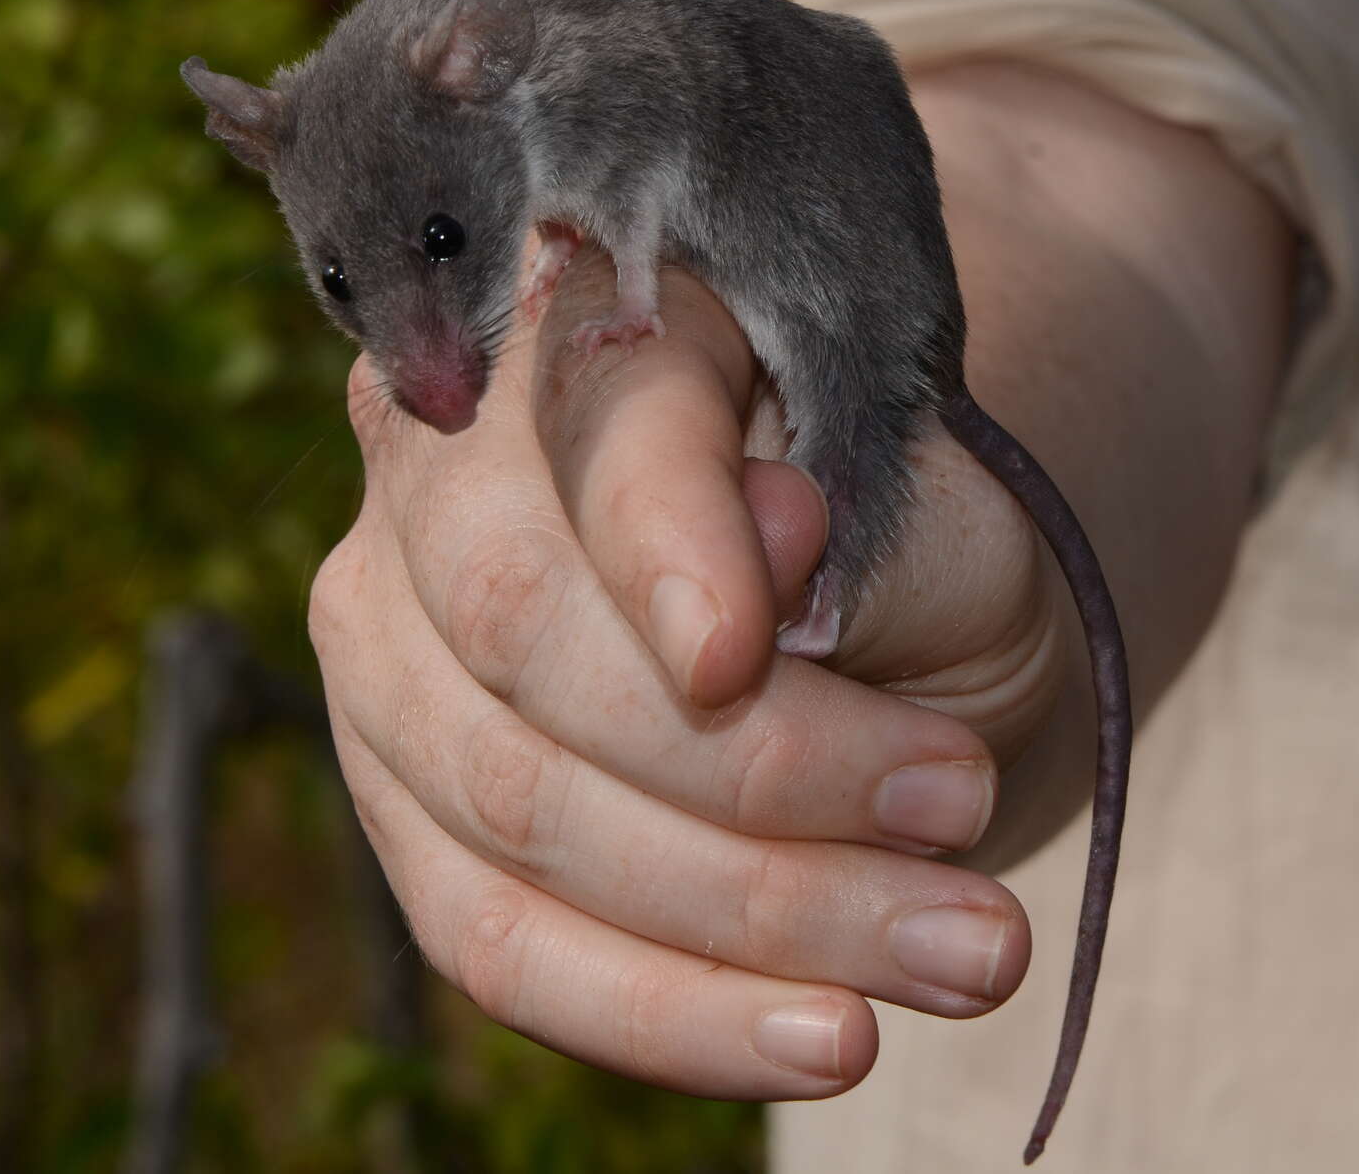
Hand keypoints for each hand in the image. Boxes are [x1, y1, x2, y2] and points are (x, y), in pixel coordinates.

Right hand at [311, 59, 1293, 1099]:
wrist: (876, 612)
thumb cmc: (905, 526)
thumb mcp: (936, 490)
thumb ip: (862, 500)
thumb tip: (772, 536)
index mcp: (581, 317)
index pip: (592, 415)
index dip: (661, 539)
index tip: (753, 655)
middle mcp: (438, 461)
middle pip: (522, 625)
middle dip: (756, 765)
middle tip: (967, 814)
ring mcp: (392, 638)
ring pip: (512, 806)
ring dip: (750, 916)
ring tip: (964, 953)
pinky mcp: (405, 801)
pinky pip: (495, 940)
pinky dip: (663, 1013)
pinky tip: (818, 1041)